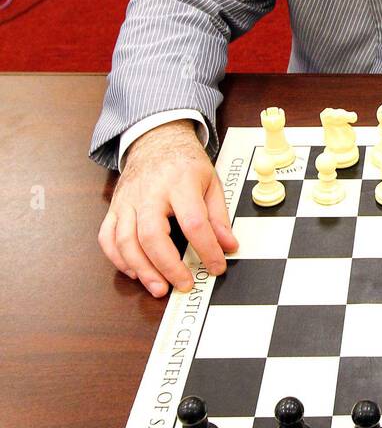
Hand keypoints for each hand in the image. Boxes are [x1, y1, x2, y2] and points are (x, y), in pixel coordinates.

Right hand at [98, 120, 237, 296]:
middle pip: (152, 234)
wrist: (155, 140)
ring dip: (142, 269)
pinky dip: (118, 260)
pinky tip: (136, 272)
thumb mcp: (211, 182)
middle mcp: (149, 192)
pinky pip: (107, 237)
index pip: (193, 221)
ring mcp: (128, 200)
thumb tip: (228, 246)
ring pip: (125, 240)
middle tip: (184, 284)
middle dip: (168, 266)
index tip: (217, 266)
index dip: (207, 249)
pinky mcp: (114, 208)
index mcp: (179, 183)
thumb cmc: (184, 163)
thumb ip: (219, 216)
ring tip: (159, 287)